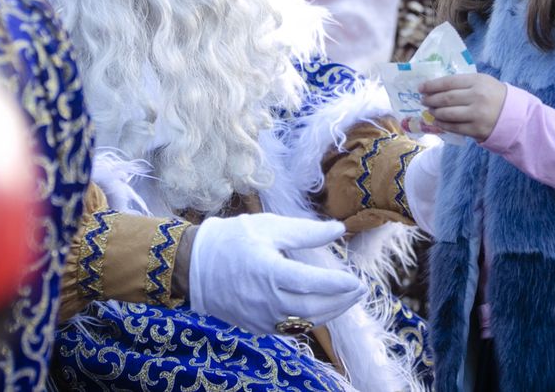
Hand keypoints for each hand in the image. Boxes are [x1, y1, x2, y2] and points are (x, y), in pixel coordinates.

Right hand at [187, 213, 365, 335]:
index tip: (357, 280)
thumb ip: (305, 232)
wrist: (194, 266)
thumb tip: (338, 230)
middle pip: (313, 307)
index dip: (337, 284)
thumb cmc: (233, 239)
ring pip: (304, 322)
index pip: (311, 283)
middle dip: (341, 301)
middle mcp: (266, 300)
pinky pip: (290, 328)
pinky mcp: (257, 327)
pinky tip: (323, 308)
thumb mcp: (269, 226)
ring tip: (348, 300)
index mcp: (268, 271)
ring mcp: (261, 317)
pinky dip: (311, 320)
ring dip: (330, 313)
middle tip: (361, 290)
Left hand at [420, 73, 507, 142]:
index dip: (431, 85)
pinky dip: (442, 124)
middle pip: (446, 98)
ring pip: (448, 114)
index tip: (420, 87)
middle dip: (430, 99)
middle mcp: (477, 97)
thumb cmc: (494, 95)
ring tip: (429, 110)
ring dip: (435, 112)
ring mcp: (477, 114)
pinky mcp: (476, 129)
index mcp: (477, 81)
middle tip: (423, 100)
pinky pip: (454, 127)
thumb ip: (462, 83)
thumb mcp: (482, 81)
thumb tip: (435, 86)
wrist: (514, 114)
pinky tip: (437, 120)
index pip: (448, 82)